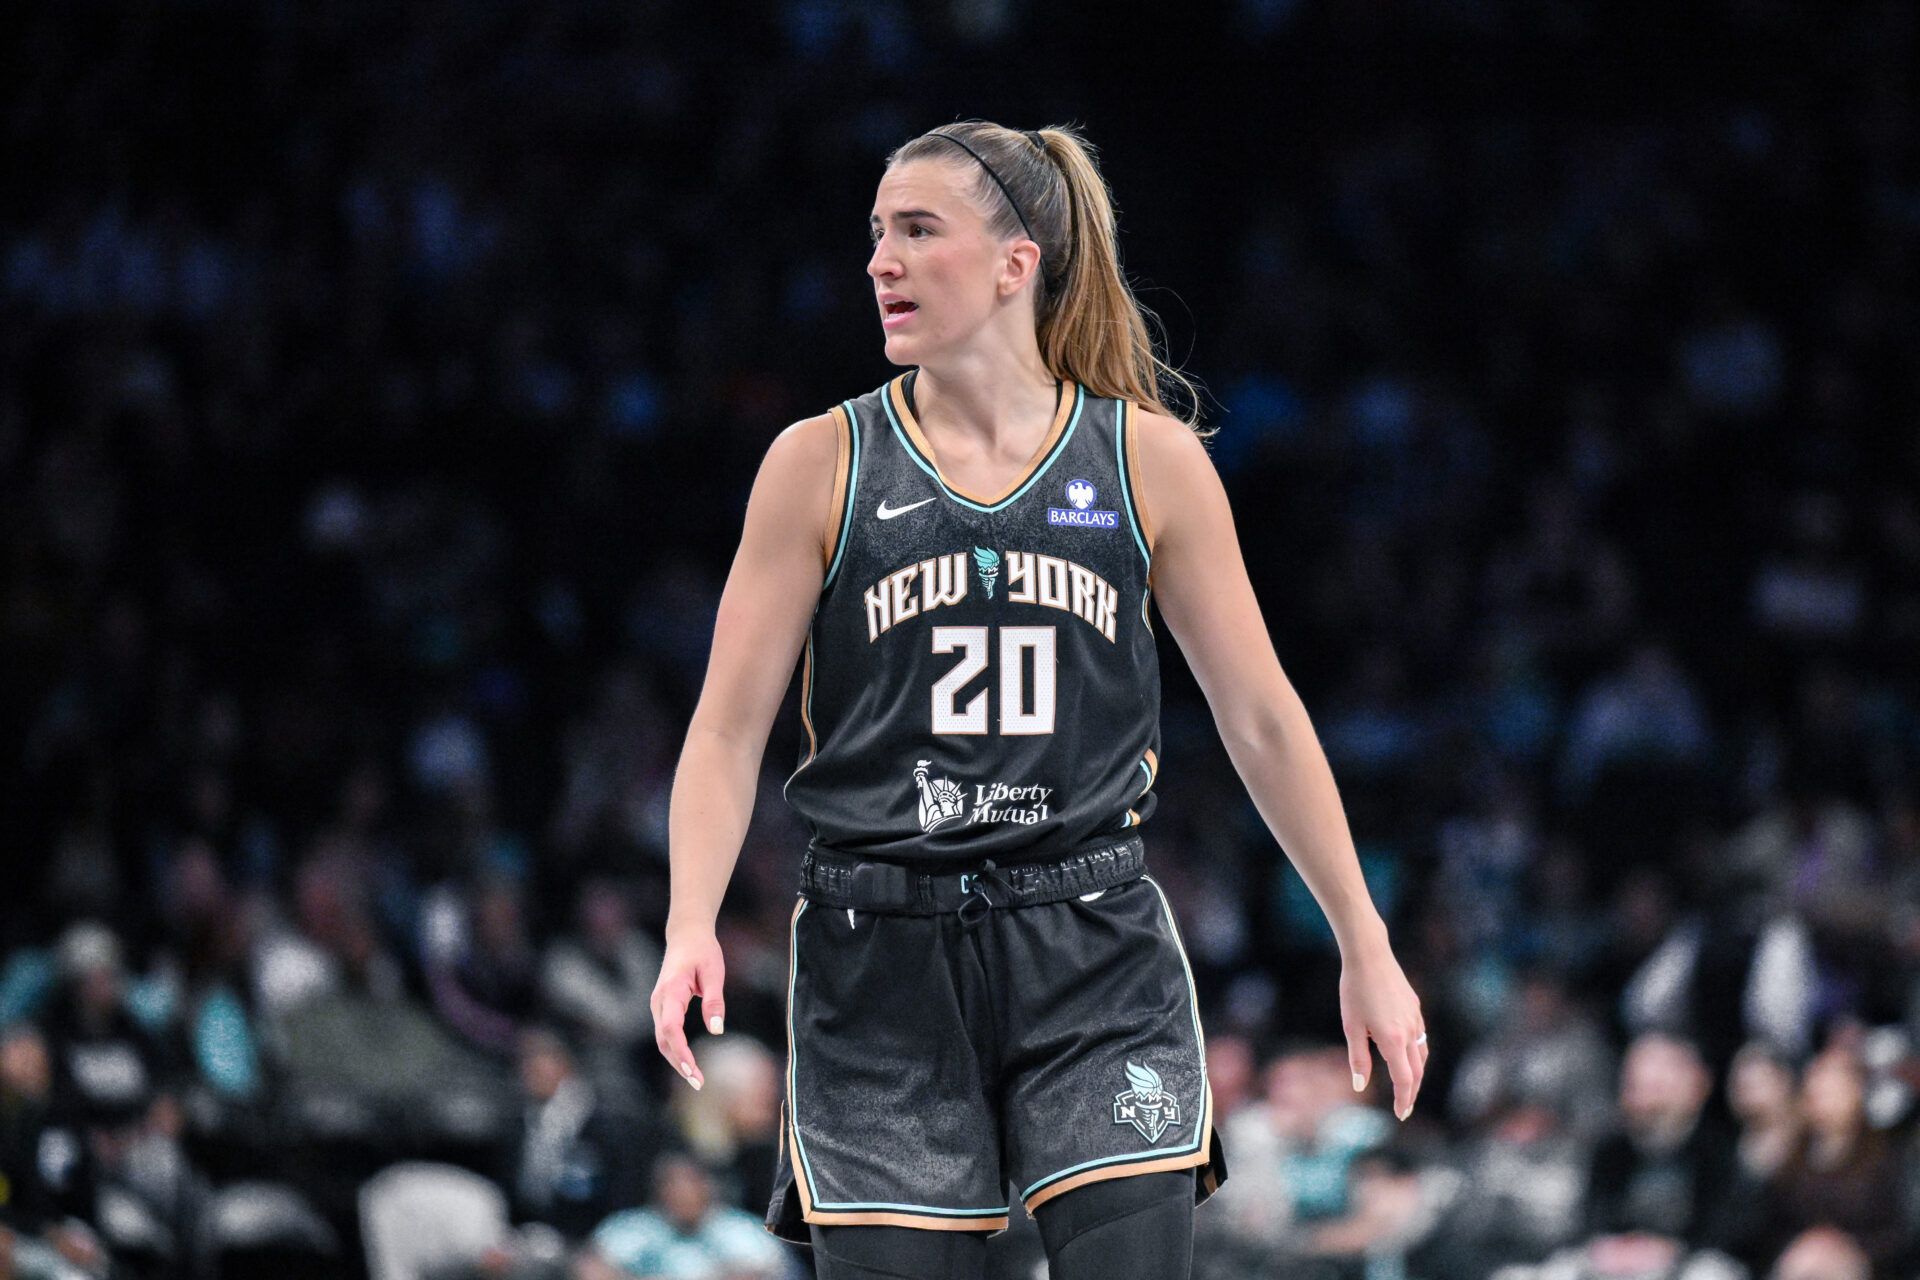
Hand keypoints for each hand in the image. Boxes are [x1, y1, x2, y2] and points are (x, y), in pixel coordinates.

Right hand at [651, 926, 726, 1089]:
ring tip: (696, 1079)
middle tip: (699, 1083)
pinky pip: (666, 1033)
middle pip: (664, 1040)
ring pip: (662, 1039)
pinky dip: (675, 1050)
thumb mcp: (714, 973)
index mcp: (672, 991)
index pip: (671, 1028)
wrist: (686, 935)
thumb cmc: (703, 951)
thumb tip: (716, 1030)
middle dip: (679, 1063)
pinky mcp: (662, 1007)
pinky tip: (688, 1063)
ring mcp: (658, 1005)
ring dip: (676, 1060)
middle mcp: (659, 1001)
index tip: (692, 1069)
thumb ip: (714, 1001)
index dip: (680, 1051)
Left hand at [1339, 943, 1426, 1120]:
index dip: (1403, 1099)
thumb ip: (1358, 1058)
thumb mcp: (1352, 1026)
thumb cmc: (1354, 990)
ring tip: (1407, 1086)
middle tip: (1404, 1109)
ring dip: (1416, 1074)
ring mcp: (1416, 1019)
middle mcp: (1410, 1032)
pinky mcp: (1415, 1008)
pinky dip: (1415, 1053)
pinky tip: (1406, 1054)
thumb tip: (1360, 1086)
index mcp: (1393, 1040)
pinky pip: (1420, 1037)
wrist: (1370, 956)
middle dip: (1411, 1092)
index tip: (1400, 1114)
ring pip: (1421, 1054)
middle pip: (1417, 1071)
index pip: (1404, 1079)